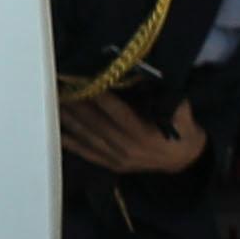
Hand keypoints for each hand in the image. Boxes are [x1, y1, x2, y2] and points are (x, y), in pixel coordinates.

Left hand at [58, 93, 206, 174]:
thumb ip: (166, 96)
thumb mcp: (181, 112)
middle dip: (77, 102)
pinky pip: (87, 152)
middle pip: (96, 122)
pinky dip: (71, 142)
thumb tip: (146, 73)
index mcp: (143, 134)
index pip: (116, 111)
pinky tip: (57, 130)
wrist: (184, 162)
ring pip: (88, 136)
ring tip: (55, 100)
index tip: (83, 80)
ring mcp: (117, 158)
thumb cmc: (183, 132)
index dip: (99, 95)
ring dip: (69, 118)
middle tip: (61, 84)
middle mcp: (127, 147)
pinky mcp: (111, 165)